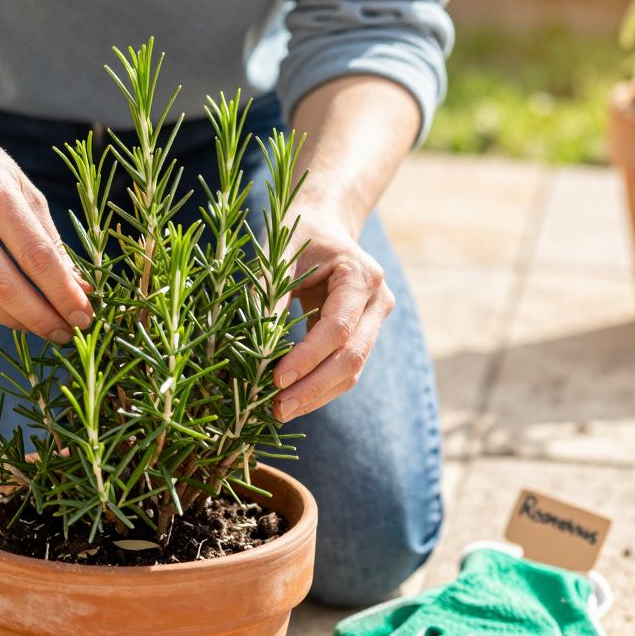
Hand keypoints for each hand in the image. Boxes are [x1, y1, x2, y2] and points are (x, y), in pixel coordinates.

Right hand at [0, 108, 92, 343]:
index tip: (86, 314)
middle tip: (69, 333)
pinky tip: (13, 313)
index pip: (35, 256)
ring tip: (45, 327)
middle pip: (4, 285)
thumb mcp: (19, 184)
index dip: (63, 292)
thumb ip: (47, 236)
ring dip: (17, 321)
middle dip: (42, 317)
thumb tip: (77, 286)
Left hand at [272, 203, 394, 420]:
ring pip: (352, 370)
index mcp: (361, 276)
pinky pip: (345, 369)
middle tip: (277, 409)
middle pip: (352, 357)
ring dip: (317, 395)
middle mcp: (378, 301)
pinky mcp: (364, 335)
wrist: (323, 224)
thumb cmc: (296, 235)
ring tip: (280, 412)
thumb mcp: (278, 257)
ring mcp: (375, 320)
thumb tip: (256, 350)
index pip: (337, 329)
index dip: (307, 358)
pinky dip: (319, 387)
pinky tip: (293, 399)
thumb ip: (269, 298)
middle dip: (313, 387)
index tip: (275, 378)